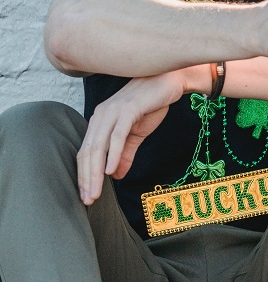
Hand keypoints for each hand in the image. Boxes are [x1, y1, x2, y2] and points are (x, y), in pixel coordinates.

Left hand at [76, 69, 188, 204]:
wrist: (170, 81)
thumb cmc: (152, 103)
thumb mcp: (137, 133)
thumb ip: (125, 153)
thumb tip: (116, 175)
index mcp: (100, 121)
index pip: (86, 152)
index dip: (84, 175)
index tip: (87, 196)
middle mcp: (101, 115)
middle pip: (88, 152)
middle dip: (86, 178)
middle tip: (88, 200)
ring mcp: (114, 111)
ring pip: (98, 146)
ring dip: (95, 172)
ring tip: (96, 192)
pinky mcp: (128, 109)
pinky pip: (117, 135)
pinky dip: (112, 154)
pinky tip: (110, 171)